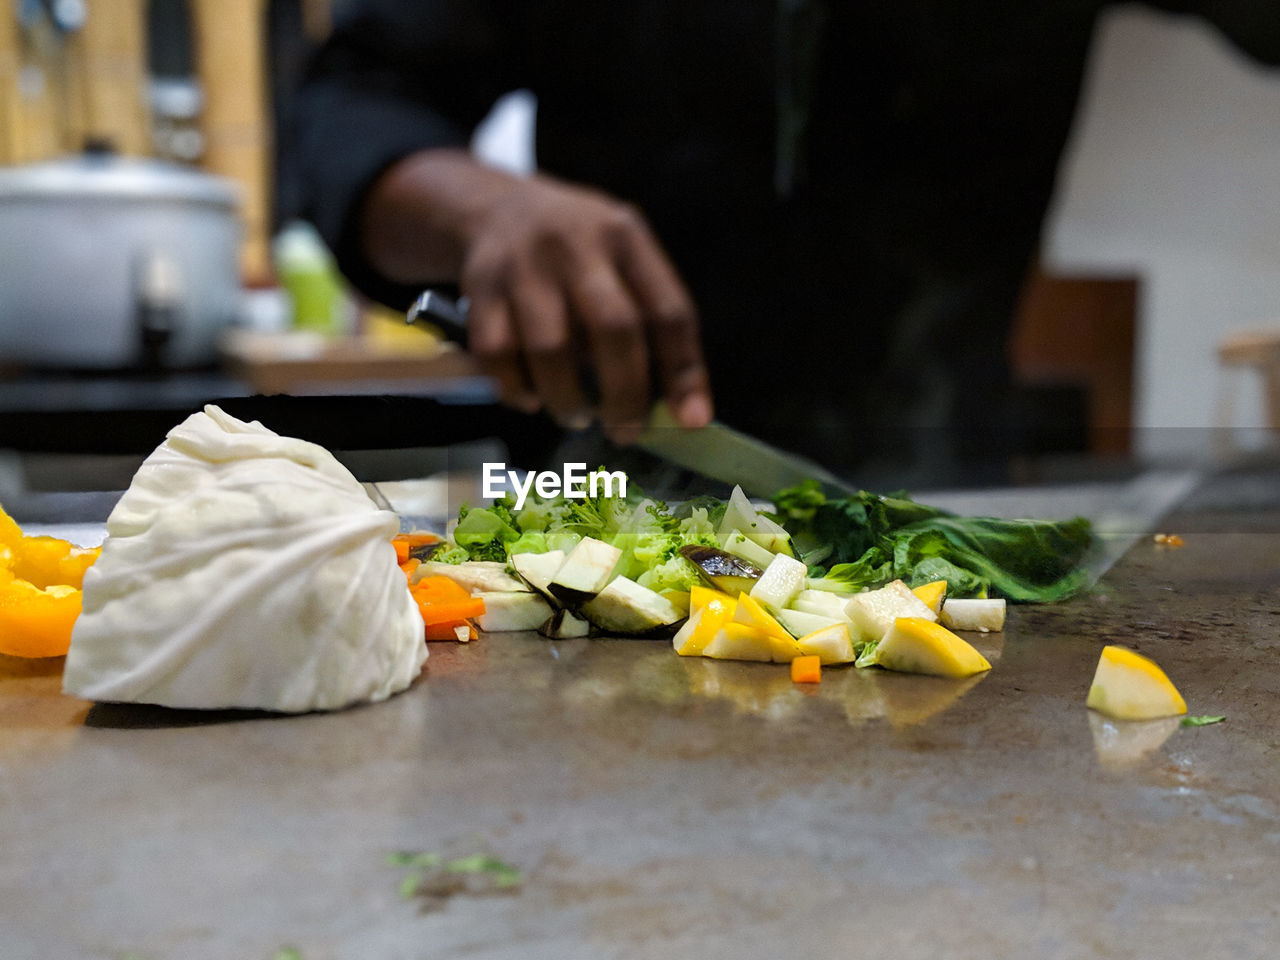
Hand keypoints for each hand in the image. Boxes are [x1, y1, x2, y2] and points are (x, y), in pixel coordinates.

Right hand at [361, 150, 713, 443]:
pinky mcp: (481, 287)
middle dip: (625, 394)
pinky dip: (516, 389)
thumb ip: (654, 322)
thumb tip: (684, 412)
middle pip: (614, 328)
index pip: (668, 309)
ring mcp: (524, 263)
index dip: (683, 371)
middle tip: (626, 431)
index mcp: (626, 236)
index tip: (689, 420)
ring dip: (568, 399)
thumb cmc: (577, 250)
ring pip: (551, 349)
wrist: (495, 208)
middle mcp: (577, 243)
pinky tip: (531, 396)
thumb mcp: (623, 259)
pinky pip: (498, 355)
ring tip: (577, 415)